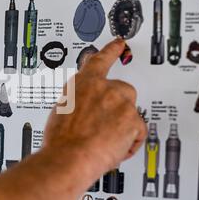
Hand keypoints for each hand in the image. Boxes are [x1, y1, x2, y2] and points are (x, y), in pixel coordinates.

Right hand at [42, 38, 146, 173]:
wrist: (69, 157)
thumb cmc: (61, 138)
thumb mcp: (61, 110)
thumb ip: (78, 100)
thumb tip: (84, 104)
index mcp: (83, 83)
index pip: (100, 60)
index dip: (111, 50)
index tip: (119, 42)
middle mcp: (104, 88)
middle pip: (123, 91)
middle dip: (118, 107)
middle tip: (104, 124)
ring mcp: (121, 103)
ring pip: (130, 114)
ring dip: (122, 126)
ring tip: (103, 141)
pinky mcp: (133, 120)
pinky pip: (138, 132)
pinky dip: (129, 143)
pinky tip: (112, 148)